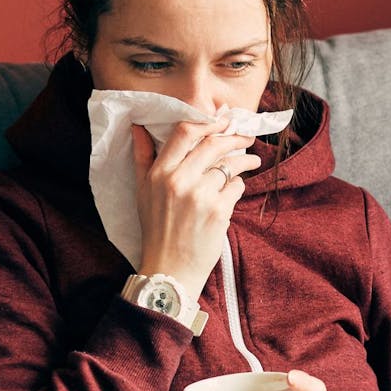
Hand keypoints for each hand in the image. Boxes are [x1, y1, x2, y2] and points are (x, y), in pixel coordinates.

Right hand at [133, 120, 260, 296]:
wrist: (170, 269)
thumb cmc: (156, 230)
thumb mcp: (142, 191)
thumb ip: (142, 157)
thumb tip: (138, 127)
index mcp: (159, 173)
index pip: (185, 132)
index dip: (208, 122)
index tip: (223, 121)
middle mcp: (179, 181)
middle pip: (213, 144)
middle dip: (234, 137)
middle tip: (245, 137)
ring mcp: (200, 196)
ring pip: (229, 166)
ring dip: (244, 161)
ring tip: (252, 160)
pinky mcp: (218, 211)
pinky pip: (236, 187)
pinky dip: (239, 186)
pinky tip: (234, 192)